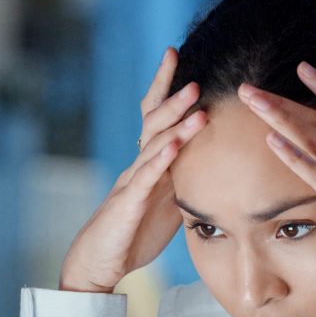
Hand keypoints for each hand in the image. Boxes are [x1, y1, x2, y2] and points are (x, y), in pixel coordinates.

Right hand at [59, 48, 208, 292]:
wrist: (100, 262)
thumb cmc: (133, 233)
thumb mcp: (167, 202)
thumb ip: (184, 180)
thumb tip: (214, 165)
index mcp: (150, 164)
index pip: (156, 117)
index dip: (165, 86)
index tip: (176, 54)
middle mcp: (139, 165)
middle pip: (154, 122)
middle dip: (173, 97)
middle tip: (194, 78)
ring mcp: (133, 182)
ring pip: (154, 145)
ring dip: (177, 123)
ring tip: (196, 104)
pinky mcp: (129, 203)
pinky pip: (146, 178)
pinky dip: (162, 160)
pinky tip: (175, 147)